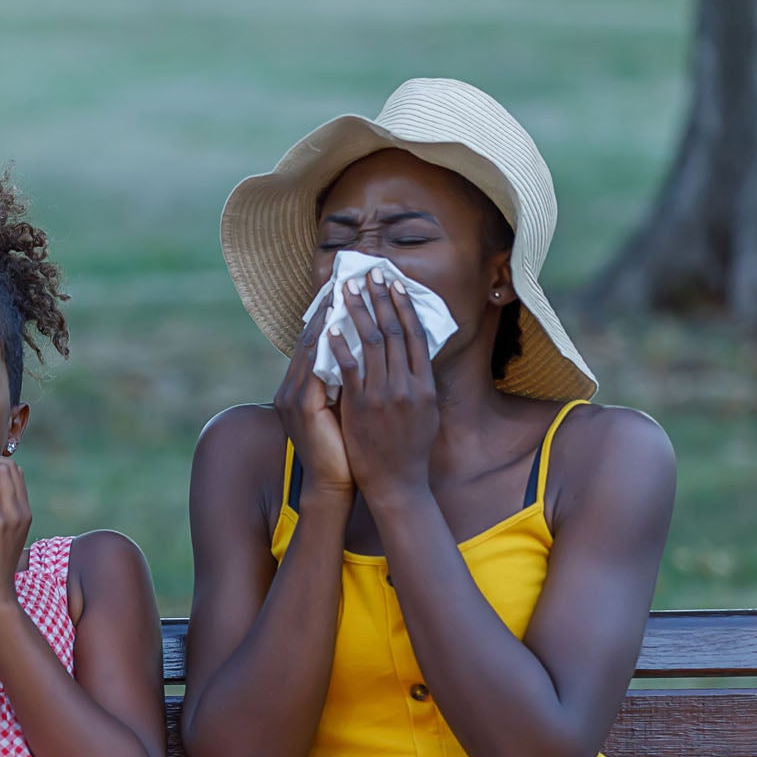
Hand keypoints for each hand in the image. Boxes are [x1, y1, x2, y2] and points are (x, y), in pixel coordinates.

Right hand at [275, 300, 353, 500]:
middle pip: (309, 337)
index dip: (330, 313)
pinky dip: (327, 343)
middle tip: (349, 277)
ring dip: (330, 316)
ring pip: (310, 346)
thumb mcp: (344, 410)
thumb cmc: (345, 451)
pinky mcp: (302, 406)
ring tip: (348, 290)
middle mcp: (290, 388)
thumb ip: (346, 383)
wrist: (334, 486)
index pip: (313, 342)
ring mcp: (293, 396)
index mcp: (299, 389)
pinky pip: (314, 366)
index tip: (348, 288)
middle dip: (329, 306)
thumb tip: (366, 356)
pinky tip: (341, 325)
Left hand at [334, 268, 438, 503]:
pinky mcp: (361, 407)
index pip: (414, 335)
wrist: (397, 483)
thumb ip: (418, 383)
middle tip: (369, 273)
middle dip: (380, 299)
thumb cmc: (411, 450)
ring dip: (358, 313)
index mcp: (425, 384)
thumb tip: (414, 356)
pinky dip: (339, 347)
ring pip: (370, 344)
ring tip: (347, 290)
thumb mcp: (426, 412)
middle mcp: (407, 385)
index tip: (394, 283)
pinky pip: (348, 369)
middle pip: (392, 331)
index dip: (403, 306)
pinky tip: (330, 328)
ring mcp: (384, 395)